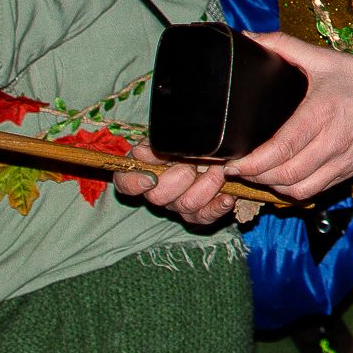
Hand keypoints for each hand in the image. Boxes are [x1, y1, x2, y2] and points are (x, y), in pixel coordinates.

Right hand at [113, 142, 241, 225]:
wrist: (216, 147)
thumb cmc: (188, 139)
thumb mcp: (171, 135)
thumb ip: (155, 144)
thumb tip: (142, 152)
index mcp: (144, 168)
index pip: (125, 183)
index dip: (134, 183)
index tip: (150, 178)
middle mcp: (158, 190)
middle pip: (158, 197)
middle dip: (181, 177)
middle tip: (197, 161)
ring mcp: (177, 203)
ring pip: (185, 205)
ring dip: (207, 185)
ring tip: (219, 169)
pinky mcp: (197, 213)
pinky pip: (204, 217)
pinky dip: (218, 207)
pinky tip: (228, 197)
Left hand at [211, 30, 352, 199]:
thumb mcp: (322, 58)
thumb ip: (284, 45)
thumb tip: (249, 37)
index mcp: (321, 113)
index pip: (282, 148)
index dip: (253, 163)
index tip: (233, 162)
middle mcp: (332, 141)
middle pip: (286, 174)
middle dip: (255, 177)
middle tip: (237, 168)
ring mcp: (342, 160)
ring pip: (299, 189)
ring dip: (273, 186)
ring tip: (257, 175)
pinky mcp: (348, 171)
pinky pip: (315, 191)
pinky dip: (293, 191)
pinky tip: (282, 180)